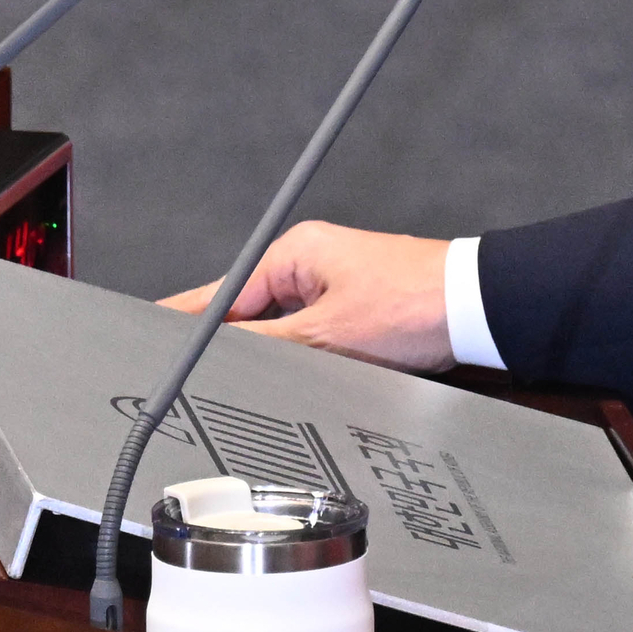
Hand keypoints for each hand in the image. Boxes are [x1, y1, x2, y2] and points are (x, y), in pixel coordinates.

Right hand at [159, 220, 454, 371]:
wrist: (476, 310)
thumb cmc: (415, 305)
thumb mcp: (326, 335)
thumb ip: (265, 344)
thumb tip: (217, 353)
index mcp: (295, 253)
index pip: (223, 292)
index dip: (190, 322)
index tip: (156, 337)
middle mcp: (310, 262)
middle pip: (249, 311)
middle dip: (234, 344)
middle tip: (206, 377)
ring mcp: (333, 284)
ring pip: (281, 327)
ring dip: (274, 352)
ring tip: (263, 379)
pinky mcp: (354, 308)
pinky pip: (309, 334)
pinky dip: (302, 354)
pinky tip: (301, 376)